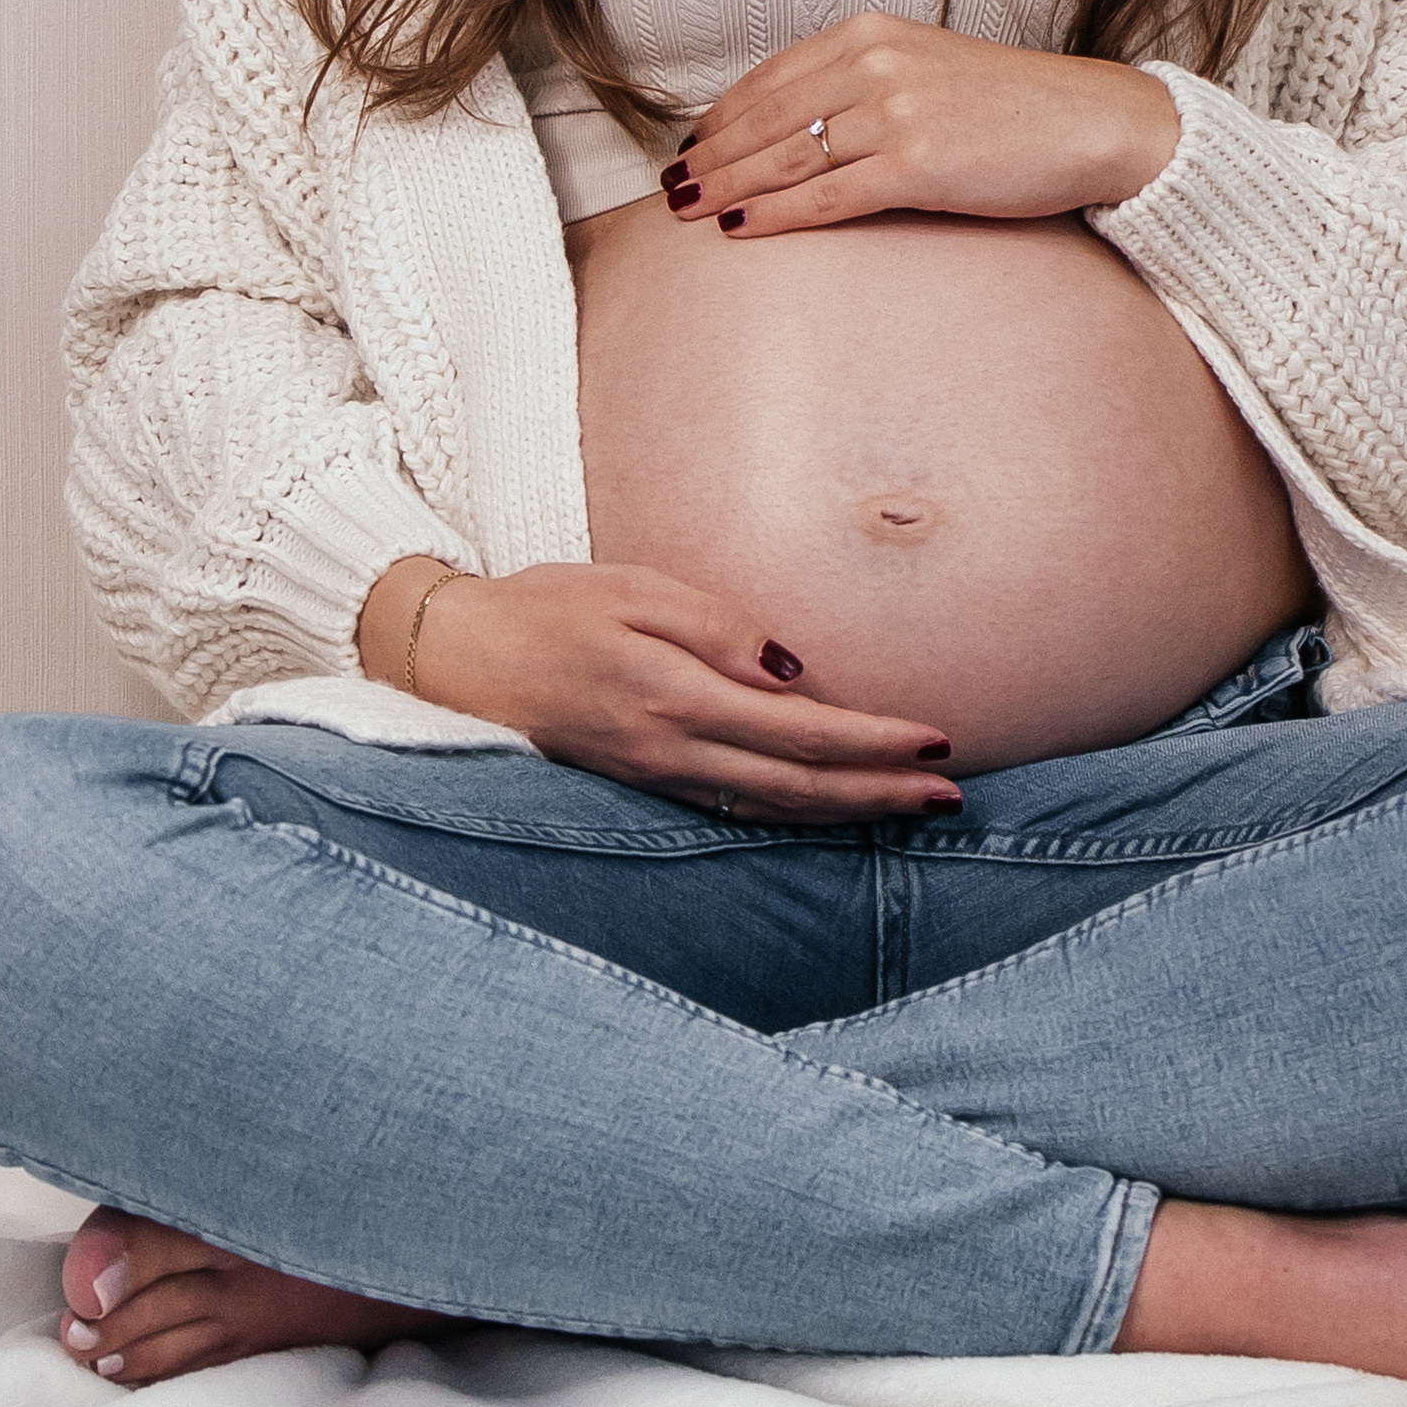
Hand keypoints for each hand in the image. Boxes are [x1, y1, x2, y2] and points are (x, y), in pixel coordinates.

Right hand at [362, 558, 963, 821]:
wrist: (454, 660)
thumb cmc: (547, 608)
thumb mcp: (632, 591)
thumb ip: (716, 629)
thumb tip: (793, 671)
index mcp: (675, 702)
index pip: (800, 733)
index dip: (873, 743)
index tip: (935, 741)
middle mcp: (672, 755)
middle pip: (799, 788)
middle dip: (880, 795)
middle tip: (952, 797)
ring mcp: (656, 779)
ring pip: (772, 810)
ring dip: (846, 812)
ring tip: (910, 810)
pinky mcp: (643, 784)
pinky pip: (736, 810)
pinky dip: (794, 815)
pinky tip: (828, 810)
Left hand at [656, 10, 1180, 237]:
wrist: (1092, 123)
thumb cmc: (1014, 107)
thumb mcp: (929, 69)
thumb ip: (865, 83)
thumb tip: (799, 122)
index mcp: (874, 34)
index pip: (773, 76)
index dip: (722, 113)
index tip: (692, 144)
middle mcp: (877, 64)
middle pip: (767, 116)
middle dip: (711, 154)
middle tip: (671, 188)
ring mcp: (896, 112)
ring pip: (785, 155)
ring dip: (728, 184)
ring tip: (690, 209)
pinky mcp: (917, 164)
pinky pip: (826, 195)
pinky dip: (775, 213)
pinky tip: (741, 226)